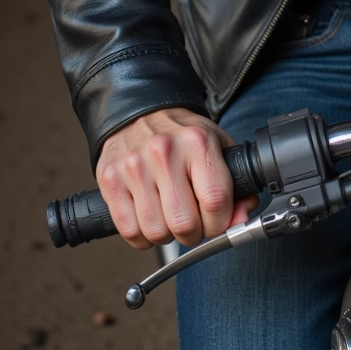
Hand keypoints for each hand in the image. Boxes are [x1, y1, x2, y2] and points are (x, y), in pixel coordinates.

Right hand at [96, 106, 257, 250]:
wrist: (140, 112)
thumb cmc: (182, 134)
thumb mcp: (217, 147)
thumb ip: (236, 185)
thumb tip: (241, 220)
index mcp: (197, 142)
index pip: (215, 201)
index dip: (221, 223)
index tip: (218, 223)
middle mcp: (164, 153)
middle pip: (184, 223)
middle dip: (194, 234)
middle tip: (194, 225)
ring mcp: (134, 167)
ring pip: (156, 232)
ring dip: (167, 236)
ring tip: (170, 219)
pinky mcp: (110, 179)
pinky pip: (129, 231)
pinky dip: (142, 237)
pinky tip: (150, 220)